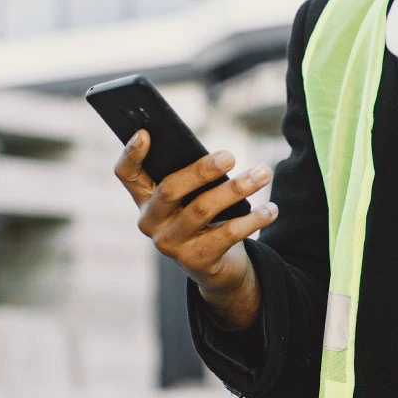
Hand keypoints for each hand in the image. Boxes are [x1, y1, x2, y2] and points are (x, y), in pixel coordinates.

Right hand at [113, 130, 277, 326]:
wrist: (215, 266)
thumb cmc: (204, 216)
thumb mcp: (193, 194)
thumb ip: (194, 175)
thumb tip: (220, 157)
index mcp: (145, 198)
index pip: (126, 174)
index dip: (131, 154)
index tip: (145, 132)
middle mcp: (151, 222)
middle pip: (170, 189)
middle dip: (202, 169)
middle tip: (231, 155)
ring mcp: (171, 244)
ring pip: (203, 209)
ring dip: (237, 188)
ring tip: (263, 173)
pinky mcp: (196, 260)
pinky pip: (227, 234)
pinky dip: (254, 218)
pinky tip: (271, 208)